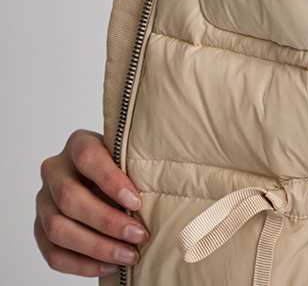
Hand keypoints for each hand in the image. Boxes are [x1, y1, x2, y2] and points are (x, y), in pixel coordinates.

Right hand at [35, 129, 147, 276]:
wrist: (99, 179)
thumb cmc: (121, 166)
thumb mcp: (127, 156)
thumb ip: (136, 166)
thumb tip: (166, 187)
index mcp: (77, 143)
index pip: (88, 157)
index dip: (111, 180)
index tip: (136, 202)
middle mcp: (54, 170)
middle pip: (70, 198)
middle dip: (107, 222)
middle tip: (139, 235)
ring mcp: (43, 201)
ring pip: (58, 229)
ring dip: (97, 247)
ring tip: (128, 255)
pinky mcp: (39, 229)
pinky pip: (54, 254)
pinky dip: (83, 265)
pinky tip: (111, 266)